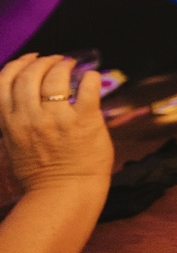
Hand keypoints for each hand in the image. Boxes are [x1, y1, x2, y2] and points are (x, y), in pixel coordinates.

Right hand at [0, 54, 113, 195]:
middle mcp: (30, 118)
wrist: (64, 194)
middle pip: (30, 75)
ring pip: (56, 78)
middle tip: (56, 60)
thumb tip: (24, 102)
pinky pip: (87, 88)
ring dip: (64, 66)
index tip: (30, 58)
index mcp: (10, 123)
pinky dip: (90, 77)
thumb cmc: (41, 175)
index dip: (17, 64)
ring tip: (71, 65)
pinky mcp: (84, 121)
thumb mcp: (15, 146)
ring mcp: (57, 119)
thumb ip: (17, 123)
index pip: (5, 82)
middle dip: (43, 61)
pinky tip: (91, 77)